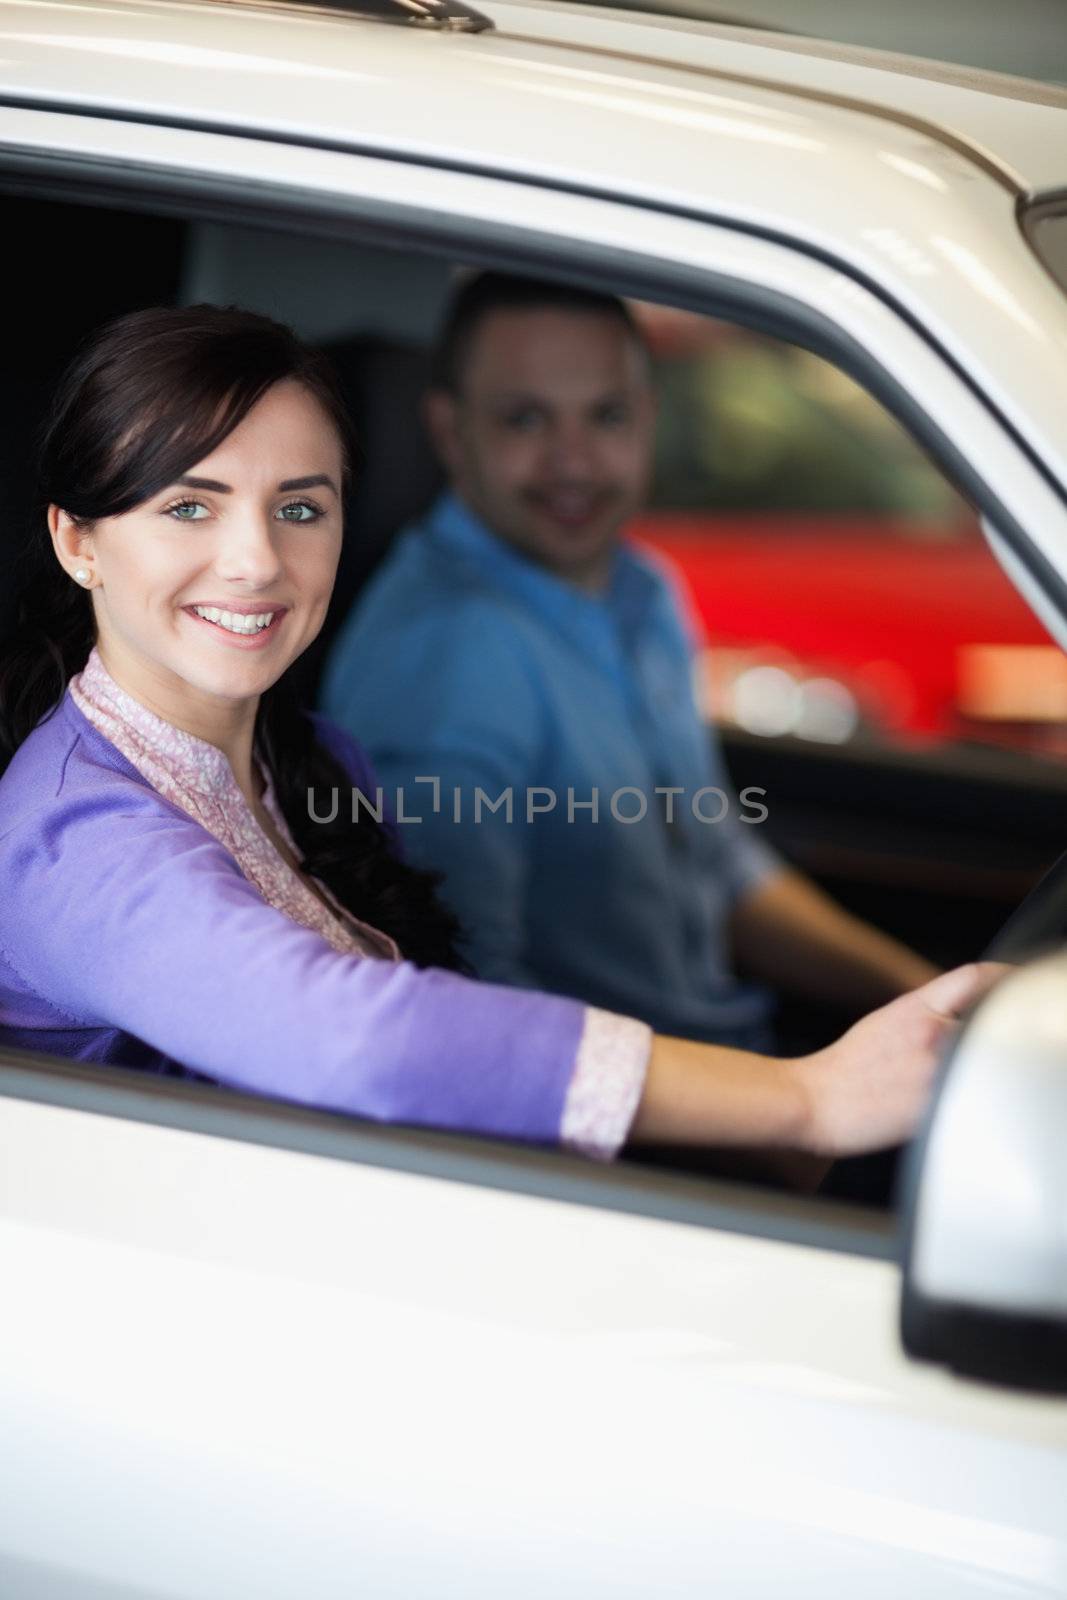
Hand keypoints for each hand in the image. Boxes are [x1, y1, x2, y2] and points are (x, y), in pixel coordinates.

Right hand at [794, 961, 1010, 1157]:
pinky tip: (947, 1105)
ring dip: (980, 1069)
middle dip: (993, 1033)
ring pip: (984, 1063)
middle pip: (990, 1022)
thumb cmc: (845, 1068)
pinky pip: (970, 1099)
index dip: (1004, 977)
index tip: (1016, 982)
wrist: (813, 1100)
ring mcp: (936, 1073)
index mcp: (916, 1009)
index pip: (975, 978)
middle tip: (988, 1044)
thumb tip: (957, 1017)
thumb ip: (926, 1014)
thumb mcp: (885, 1023)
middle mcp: (932, 1035)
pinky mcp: (935, 1108)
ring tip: (958, 1081)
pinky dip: (968, 1099)